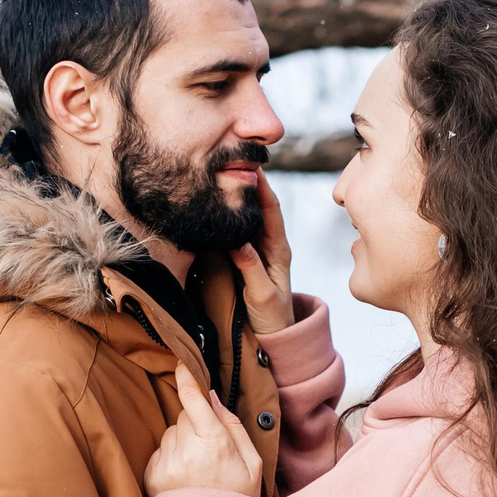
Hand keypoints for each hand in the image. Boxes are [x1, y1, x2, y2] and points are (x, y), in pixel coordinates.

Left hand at [145, 364, 262, 496]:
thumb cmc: (238, 496)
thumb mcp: (251, 462)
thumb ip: (233, 426)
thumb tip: (212, 398)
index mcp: (213, 443)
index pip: (192, 399)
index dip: (187, 377)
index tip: (182, 362)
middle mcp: (185, 451)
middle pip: (183, 416)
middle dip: (195, 424)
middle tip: (210, 448)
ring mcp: (165, 464)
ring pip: (171, 433)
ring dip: (182, 442)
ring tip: (199, 468)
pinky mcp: (151, 475)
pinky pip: (160, 451)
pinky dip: (171, 457)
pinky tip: (185, 476)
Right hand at [233, 176, 294, 339]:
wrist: (275, 336)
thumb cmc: (272, 318)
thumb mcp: (262, 295)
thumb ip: (251, 269)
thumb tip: (238, 242)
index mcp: (279, 250)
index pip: (272, 210)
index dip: (262, 187)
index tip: (250, 165)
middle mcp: (271, 244)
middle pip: (260, 205)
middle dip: (248, 182)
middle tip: (231, 160)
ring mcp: (259, 249)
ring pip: (249, 215)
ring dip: (238, 196)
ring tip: (222, 174)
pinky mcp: (247, 256)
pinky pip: (239, 229)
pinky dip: (230, 214)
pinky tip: (217, 204)